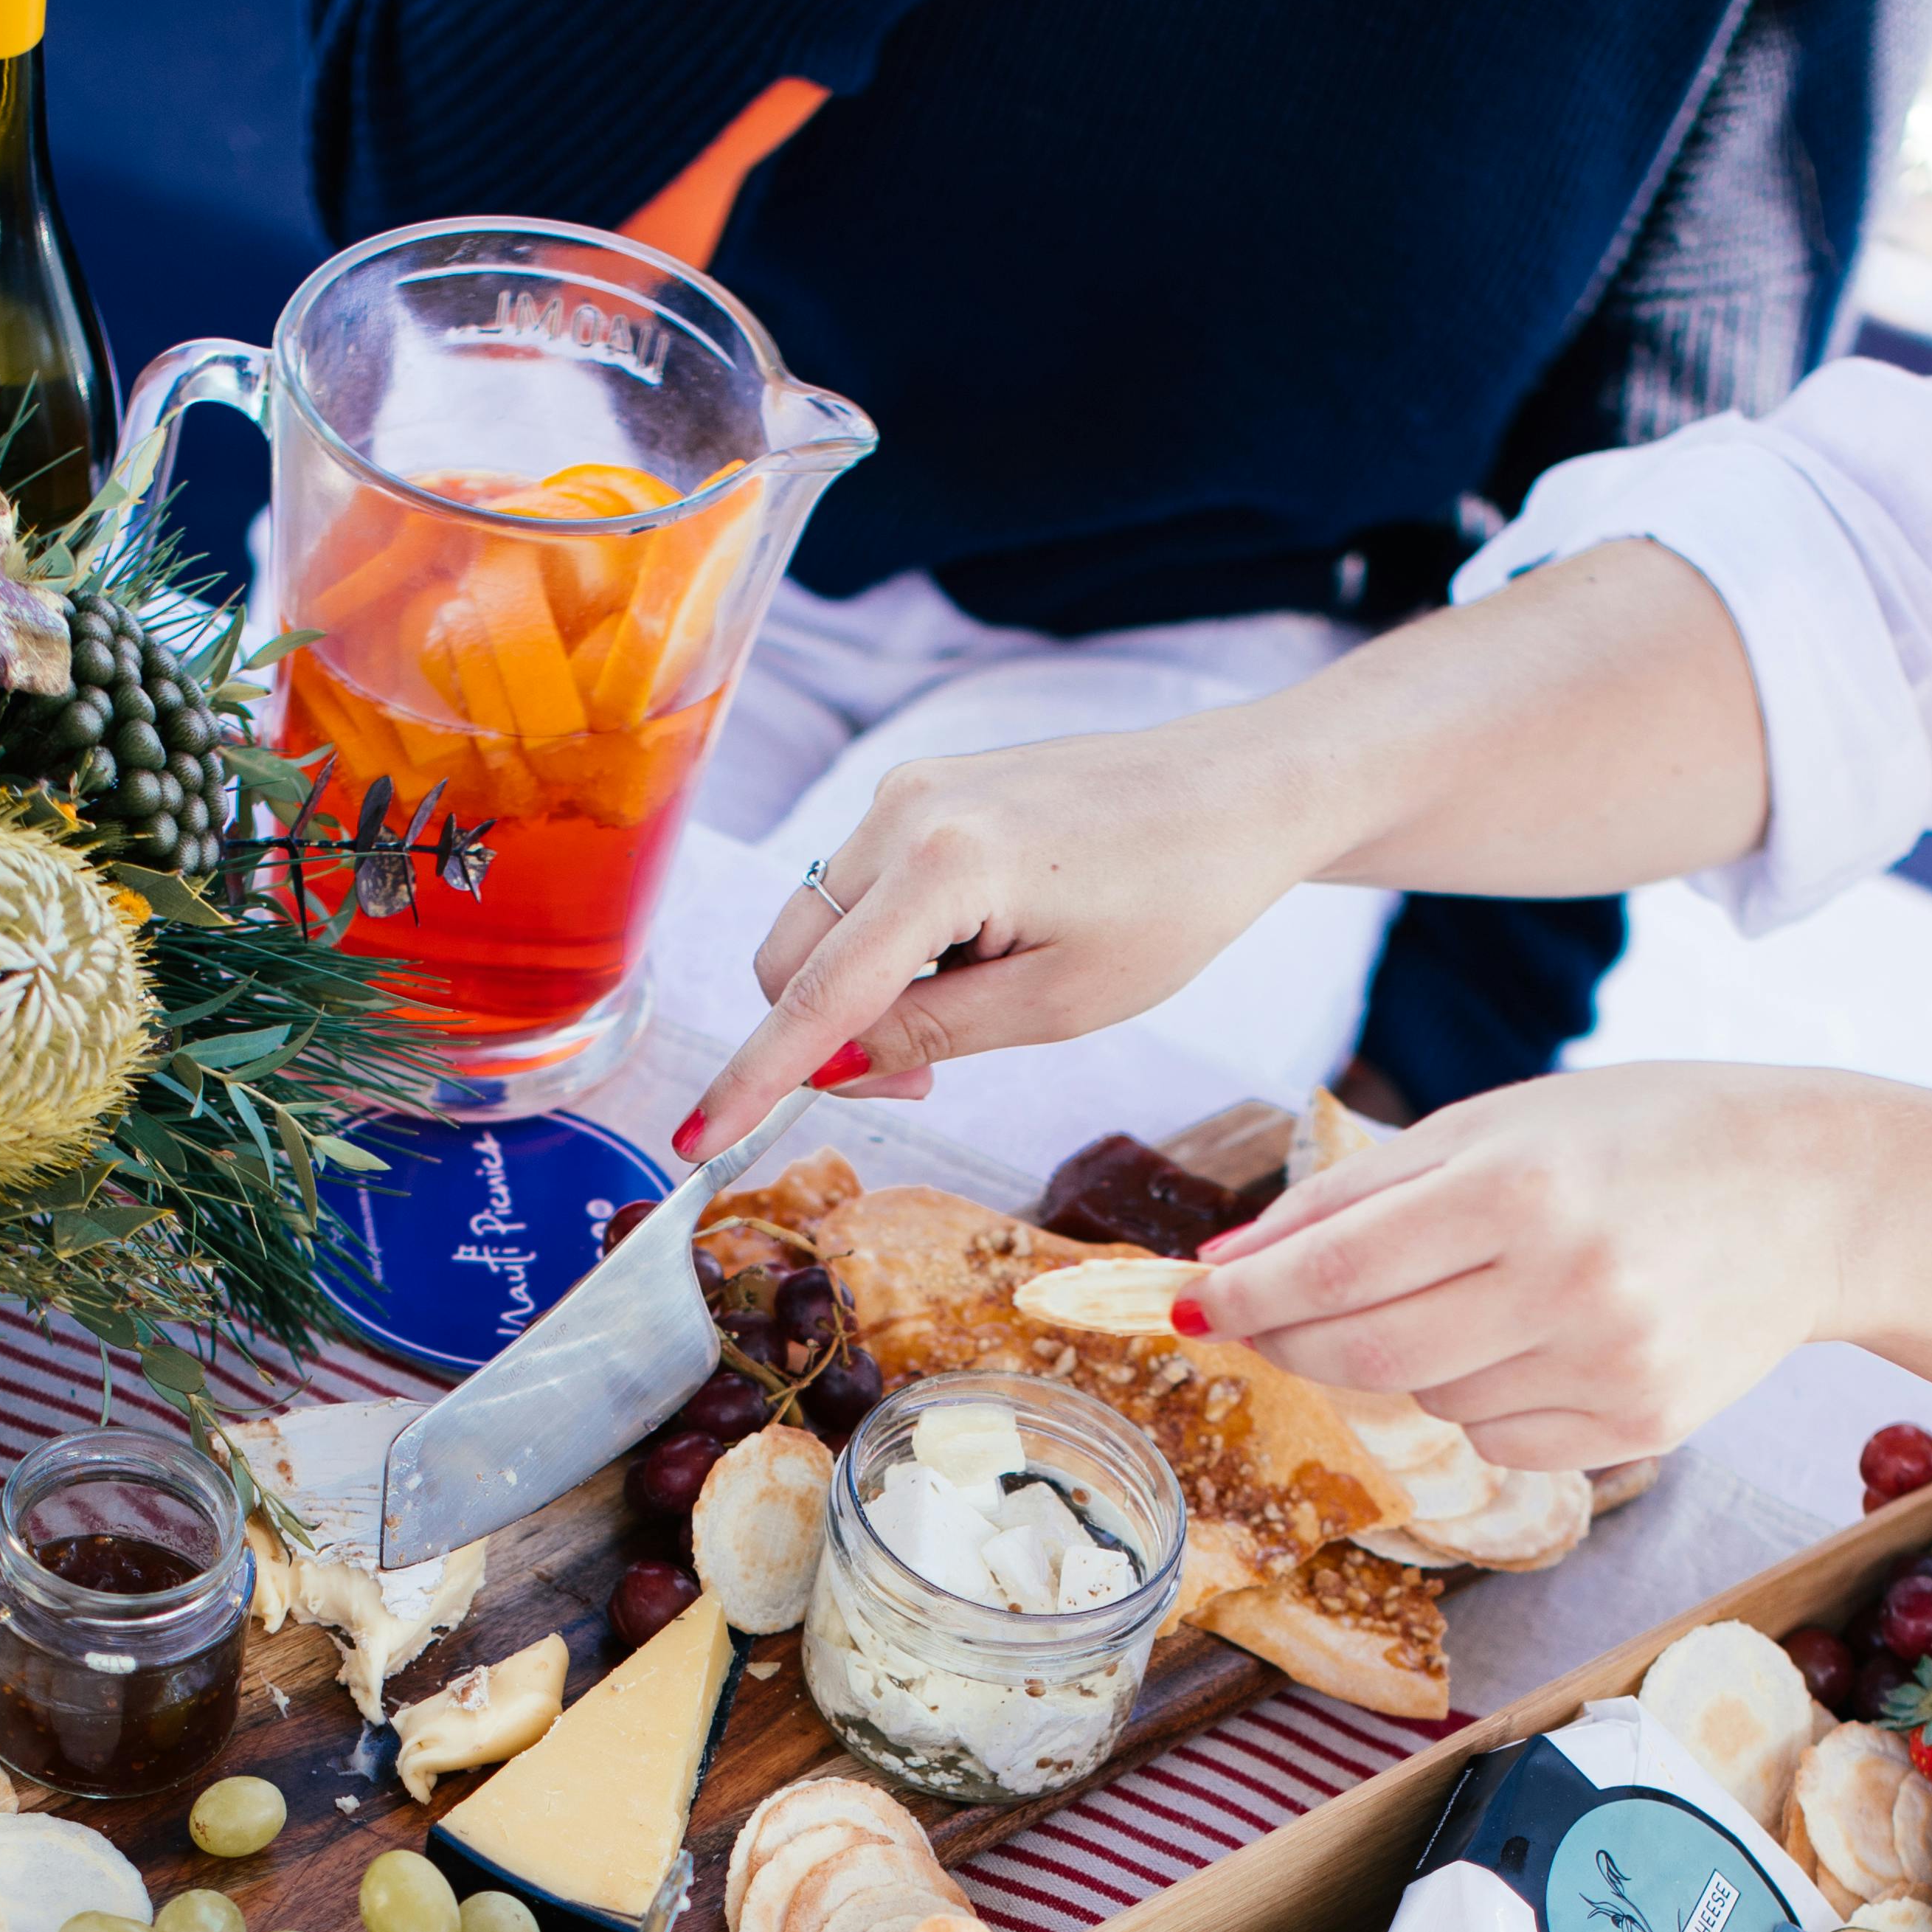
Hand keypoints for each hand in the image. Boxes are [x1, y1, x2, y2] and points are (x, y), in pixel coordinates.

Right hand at [687, 700, 1325, 1149]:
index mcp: (942, 863)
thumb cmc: (1175, 899)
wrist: (1237, 794)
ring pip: (819, 927)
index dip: (752, 1080)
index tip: (694, 1142)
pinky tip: (972, 956)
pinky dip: (887, 947)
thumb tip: (826, 1063)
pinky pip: (861, 891)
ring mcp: (908, 790)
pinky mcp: (924, 789)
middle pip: (790, 957)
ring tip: (974, 1005)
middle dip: (822, 1037)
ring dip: (860, 993)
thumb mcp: (1059, 1002)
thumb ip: (929, 1033)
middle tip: (925, 1076)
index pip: (815, 997)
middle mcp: (902, 810)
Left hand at [1190, 1064, 1884, 1471]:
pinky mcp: (1638, 1428)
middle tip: (1275, 1315)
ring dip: (1409, 1360)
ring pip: (1427, 1403)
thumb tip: (1225, 1272)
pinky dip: (1482, 1399)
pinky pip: (1497, 1440)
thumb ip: (1356, 1196)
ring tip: (1479, 1291)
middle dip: (1296, 1340)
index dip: (1248, 1299)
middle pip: (1363, 1353)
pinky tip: (1538, 1338)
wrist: (1819, 1191)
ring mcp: (1607, 1366)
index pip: (1335, 1271)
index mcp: (1522, 1184)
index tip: (1193, 1306)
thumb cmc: (1643, 1138)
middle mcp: (1567, 1281)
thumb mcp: (1498, 1123)